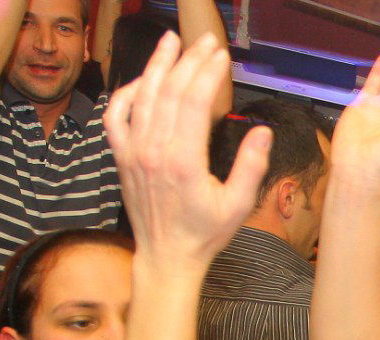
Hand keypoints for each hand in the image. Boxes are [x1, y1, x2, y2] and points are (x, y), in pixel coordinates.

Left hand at [104, 33, 270, 266]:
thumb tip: (262, 132)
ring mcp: (133, 152)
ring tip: (171, 41)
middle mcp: (153, 151)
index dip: (208, 73)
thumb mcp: (238, 206)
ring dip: (158, 65)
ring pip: (143, 96)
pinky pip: (117, 115)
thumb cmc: (204, 234)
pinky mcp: (121, 156)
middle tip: (205, 41)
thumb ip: (251, 166)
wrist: (166, 257)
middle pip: (170, 91)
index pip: (194, 102)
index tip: (221, 57)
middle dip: (189, 60)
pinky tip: (143, 80)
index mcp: (184, 162)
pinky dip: (127, 93)